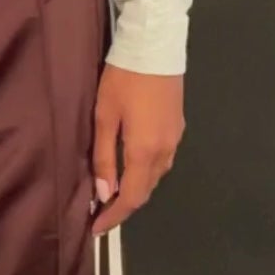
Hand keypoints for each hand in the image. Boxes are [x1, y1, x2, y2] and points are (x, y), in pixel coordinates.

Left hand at [90, 63, 184, 236]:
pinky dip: (146, 172)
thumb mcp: (105, 115)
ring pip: (155, 177)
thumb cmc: (123, 79)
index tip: (96, 229)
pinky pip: (162, 161)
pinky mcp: (178, 127)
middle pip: (145, 191)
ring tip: (113, 191)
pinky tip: (133, 166)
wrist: (155, 45)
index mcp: (145, 152)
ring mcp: (175, 140)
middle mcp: (165, 152)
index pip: (130, 198)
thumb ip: (104, 156)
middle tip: (101, 212)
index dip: (113, 216)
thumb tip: (103, 193)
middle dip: (124, 206)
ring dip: (136, 189)